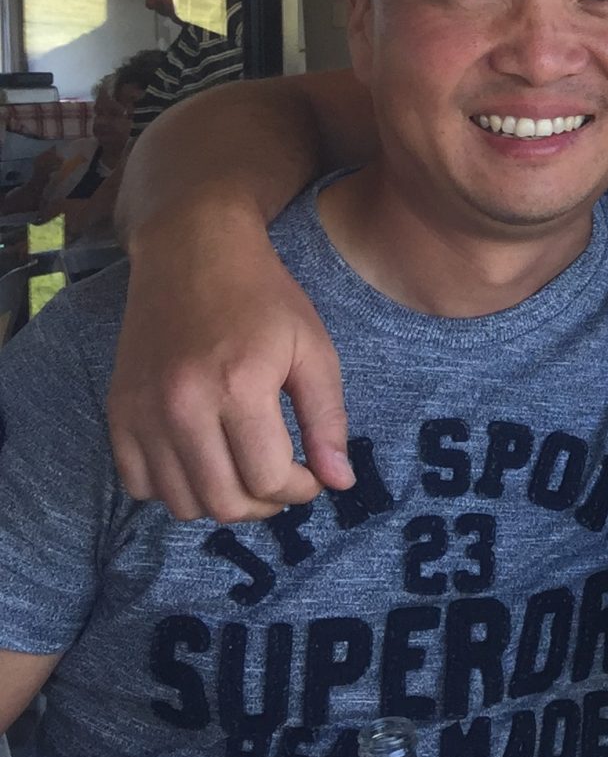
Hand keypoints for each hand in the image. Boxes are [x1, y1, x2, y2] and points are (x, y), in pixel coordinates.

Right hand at [107, 209, 350, 522]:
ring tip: (247, 472)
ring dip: (221, 500)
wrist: (192, 252)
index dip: (301, 490)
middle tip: (284, 481)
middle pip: (223, 502)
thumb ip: (328, 420)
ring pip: (180, 502)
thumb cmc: (263, 297)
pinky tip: (203, 461)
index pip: (269, 480)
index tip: (313, 477)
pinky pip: (139, 484)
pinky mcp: (118, 412)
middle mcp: (182, 407)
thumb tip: (340, 482)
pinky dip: (173, 487)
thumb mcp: (314, 349)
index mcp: (240, 387)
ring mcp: (142, 412)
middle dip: (265, 504)